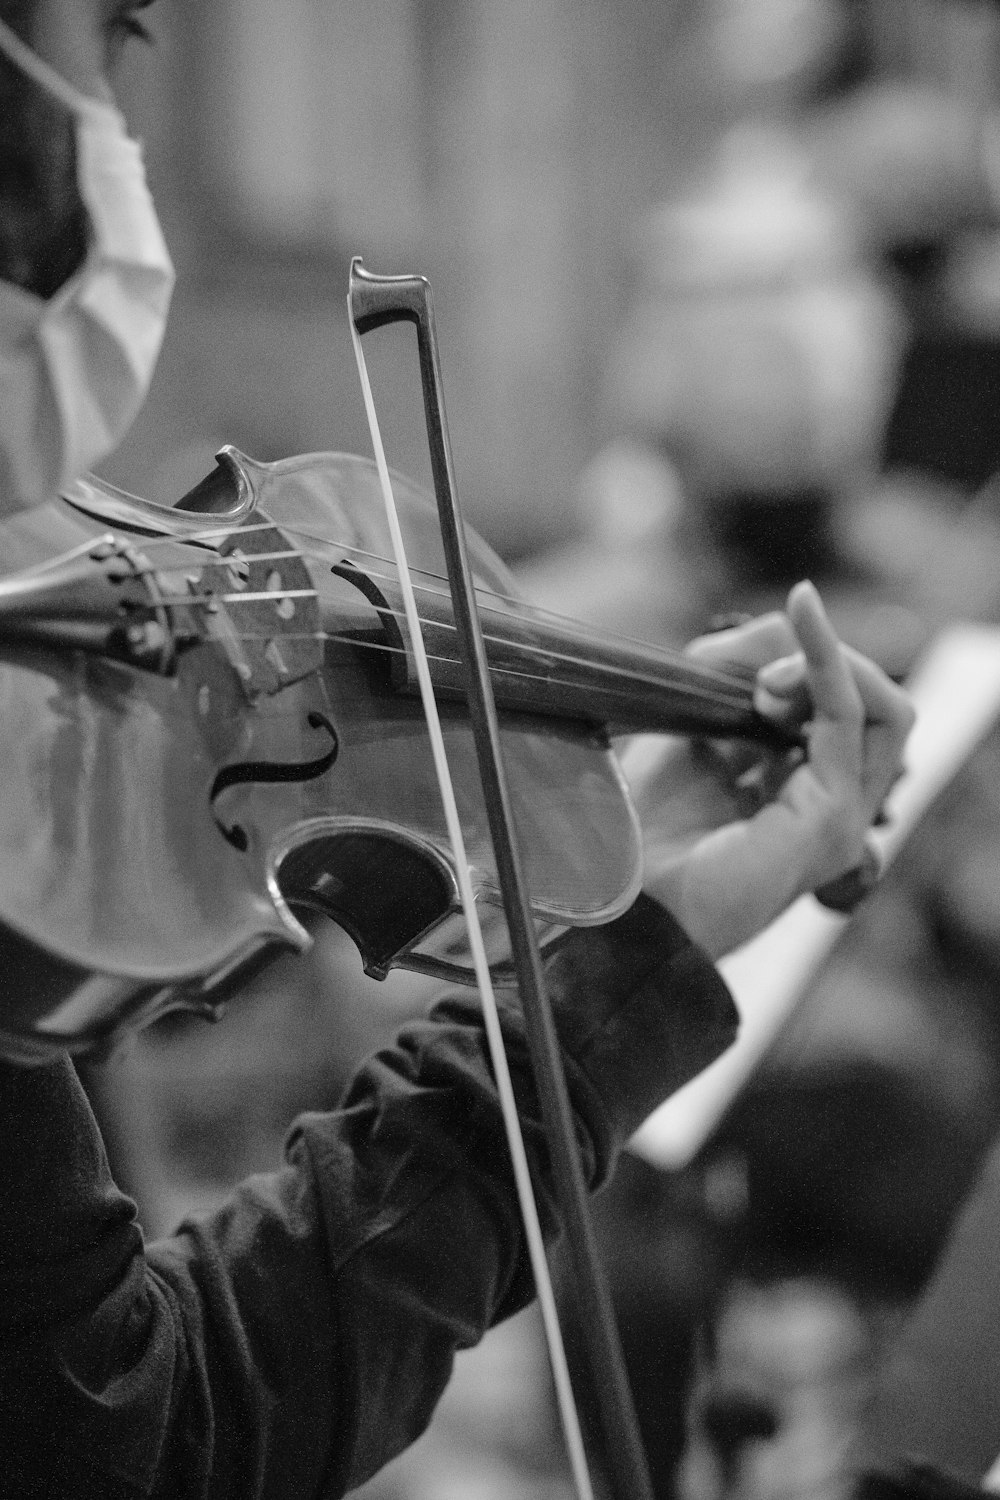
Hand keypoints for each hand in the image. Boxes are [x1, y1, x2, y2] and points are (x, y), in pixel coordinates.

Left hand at [621, 581, 913, 957]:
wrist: (622, 896)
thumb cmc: (643, 826)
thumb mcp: (689, 723)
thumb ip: (733, 670)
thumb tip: (785, 629)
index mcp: (802, 792)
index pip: (843, 712)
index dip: (807, 669)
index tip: (753, 671)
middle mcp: (832, 807)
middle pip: (875, 709)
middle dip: (825, 666)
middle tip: (760, 682)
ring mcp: (841, 818)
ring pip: (884, 710)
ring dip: (828, 666)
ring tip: (766, 683)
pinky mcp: (832, 818)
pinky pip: (851, 717)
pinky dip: (827, 659)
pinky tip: (804, 617)